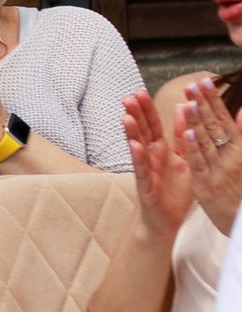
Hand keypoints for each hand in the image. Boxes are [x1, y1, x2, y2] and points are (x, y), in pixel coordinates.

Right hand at [126, 81, 195, 235]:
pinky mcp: (146, 186)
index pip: (153, 124)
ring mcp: (146, 170)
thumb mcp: (184, 158)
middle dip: (136, 115)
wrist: (168, 220)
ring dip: (132, 133)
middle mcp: (151, 156)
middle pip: (142, 131)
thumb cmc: (175, 191)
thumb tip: (182, 107)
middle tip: (128, 97)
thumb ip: (181, 134)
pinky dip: (138, 158)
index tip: (139, 91)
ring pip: (137, 148)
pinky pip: (141, 170)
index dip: (146, 108)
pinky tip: (135, 146)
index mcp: (161, 149)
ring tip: (127, 117)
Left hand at [180, 76, 241, 235]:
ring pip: (205, 141)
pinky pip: (200, 163)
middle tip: (193, 84)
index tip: (205, 82)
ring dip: (198, 120)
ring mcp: (218, 171)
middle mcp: (230, 158)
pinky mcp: (206, 186)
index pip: (224, 120)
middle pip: (215, 126)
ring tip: (191, 101)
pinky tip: (188, 132)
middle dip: (204, 104)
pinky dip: (195, 148)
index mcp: (240, 150)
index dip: (214, 100)